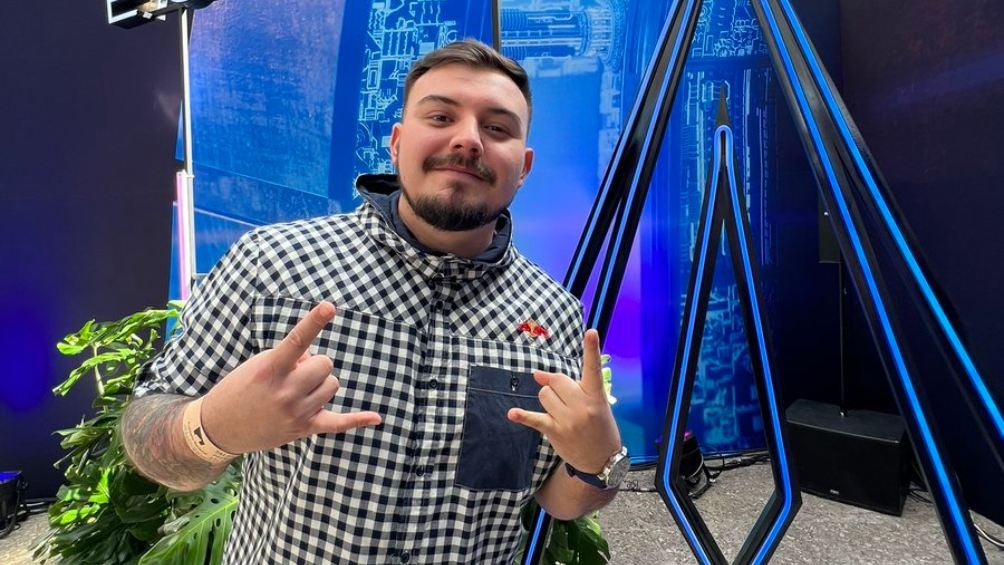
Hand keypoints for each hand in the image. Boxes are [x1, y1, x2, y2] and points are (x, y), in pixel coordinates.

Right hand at [200, 301, 381, 454]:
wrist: (218, 427)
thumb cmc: (239, 388)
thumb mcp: (258, 365)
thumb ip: (290, 358)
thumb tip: (315, 360)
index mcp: (271, 370)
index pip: (297, 340)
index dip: (313, 322)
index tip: (329, 306)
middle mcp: (285, 392)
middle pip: (325, 364)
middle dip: (314, 364)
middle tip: (293, 373)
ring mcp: (296, 412)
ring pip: (332, 385)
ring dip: (320, 383)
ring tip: (296, 391)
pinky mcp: (303, 429)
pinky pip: (338, 423)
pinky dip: (357, 420)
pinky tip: (376, 417)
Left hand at [507, 329, 621, 473]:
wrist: (602, 460)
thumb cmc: (599, 426)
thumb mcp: (595, 403)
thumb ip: (570, 387)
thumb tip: (538, 375)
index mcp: (596, 395)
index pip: (594, 368)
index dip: (592, 349)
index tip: (591, 332)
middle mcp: (583, 405)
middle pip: (557, 379)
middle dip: (556, 385)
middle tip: (566, 399)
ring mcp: (568, 419)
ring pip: (544, 394)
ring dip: (548, 399)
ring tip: (561, 412)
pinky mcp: (555, 431)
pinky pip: (535, 418)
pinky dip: (522, 416)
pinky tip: (512, 413)